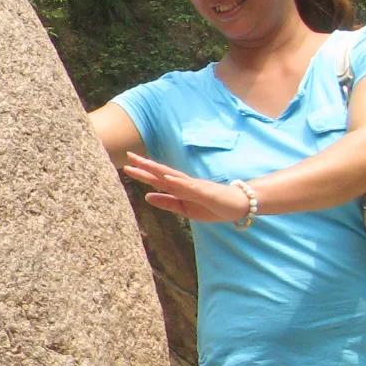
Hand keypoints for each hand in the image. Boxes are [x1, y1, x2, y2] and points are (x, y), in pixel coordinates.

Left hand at [123, 153, 254, 224]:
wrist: (238, 206)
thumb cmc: (212, 206)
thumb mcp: (184, 209)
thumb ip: (167, 202)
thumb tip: (146, 196)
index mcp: (179, 189)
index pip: (157, 180)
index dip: (142, 174)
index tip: (127, 167)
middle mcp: (185, 184)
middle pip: (162, 173)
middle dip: (146, 165)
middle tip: (128, 156)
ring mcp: (195, 186)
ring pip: (173, 176)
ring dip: (158, 169)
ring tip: (143, 163)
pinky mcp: (205, 192)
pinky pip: (189, 186)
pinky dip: (177, 182)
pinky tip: (166, 178)